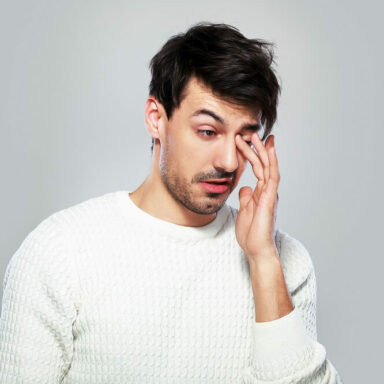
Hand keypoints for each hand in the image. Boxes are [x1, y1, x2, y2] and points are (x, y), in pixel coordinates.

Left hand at [234, 132, 279, 263]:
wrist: (256, 249)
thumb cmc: (251, 233)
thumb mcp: (244, 211)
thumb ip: (246, 198)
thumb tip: (244, 187)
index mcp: (260, 193)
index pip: (257, 169)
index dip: (253, 155)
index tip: (248, 142)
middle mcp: (267, 191)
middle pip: (262, 165)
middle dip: (256, 149)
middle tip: (250, 133)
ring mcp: (270, 194)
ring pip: (268, 167)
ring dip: (262, 151)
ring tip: (256, 136)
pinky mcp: (270, 198)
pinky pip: (272, 177)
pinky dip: (271, 162)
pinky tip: (269, 150)